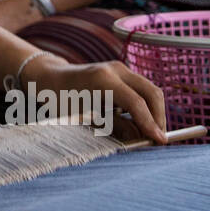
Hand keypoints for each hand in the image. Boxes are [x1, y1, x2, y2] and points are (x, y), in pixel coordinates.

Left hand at [25, 55, 168, 143]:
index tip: (159, 142)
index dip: (150, 124)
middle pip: (151, 93)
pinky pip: (141, 89)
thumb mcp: (84, 118)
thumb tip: (141, 138)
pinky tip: (139, 122)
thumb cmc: (61, 100)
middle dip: (158, 117)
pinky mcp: (121, 73)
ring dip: (153, 111)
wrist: (50, 78)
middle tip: (158, 139)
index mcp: (102, 79)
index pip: (136, 103)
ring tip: (150, 133)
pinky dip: (145, 105)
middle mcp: (115, 69)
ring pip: (149, 90)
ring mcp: (119, 68)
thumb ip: (114, 127)